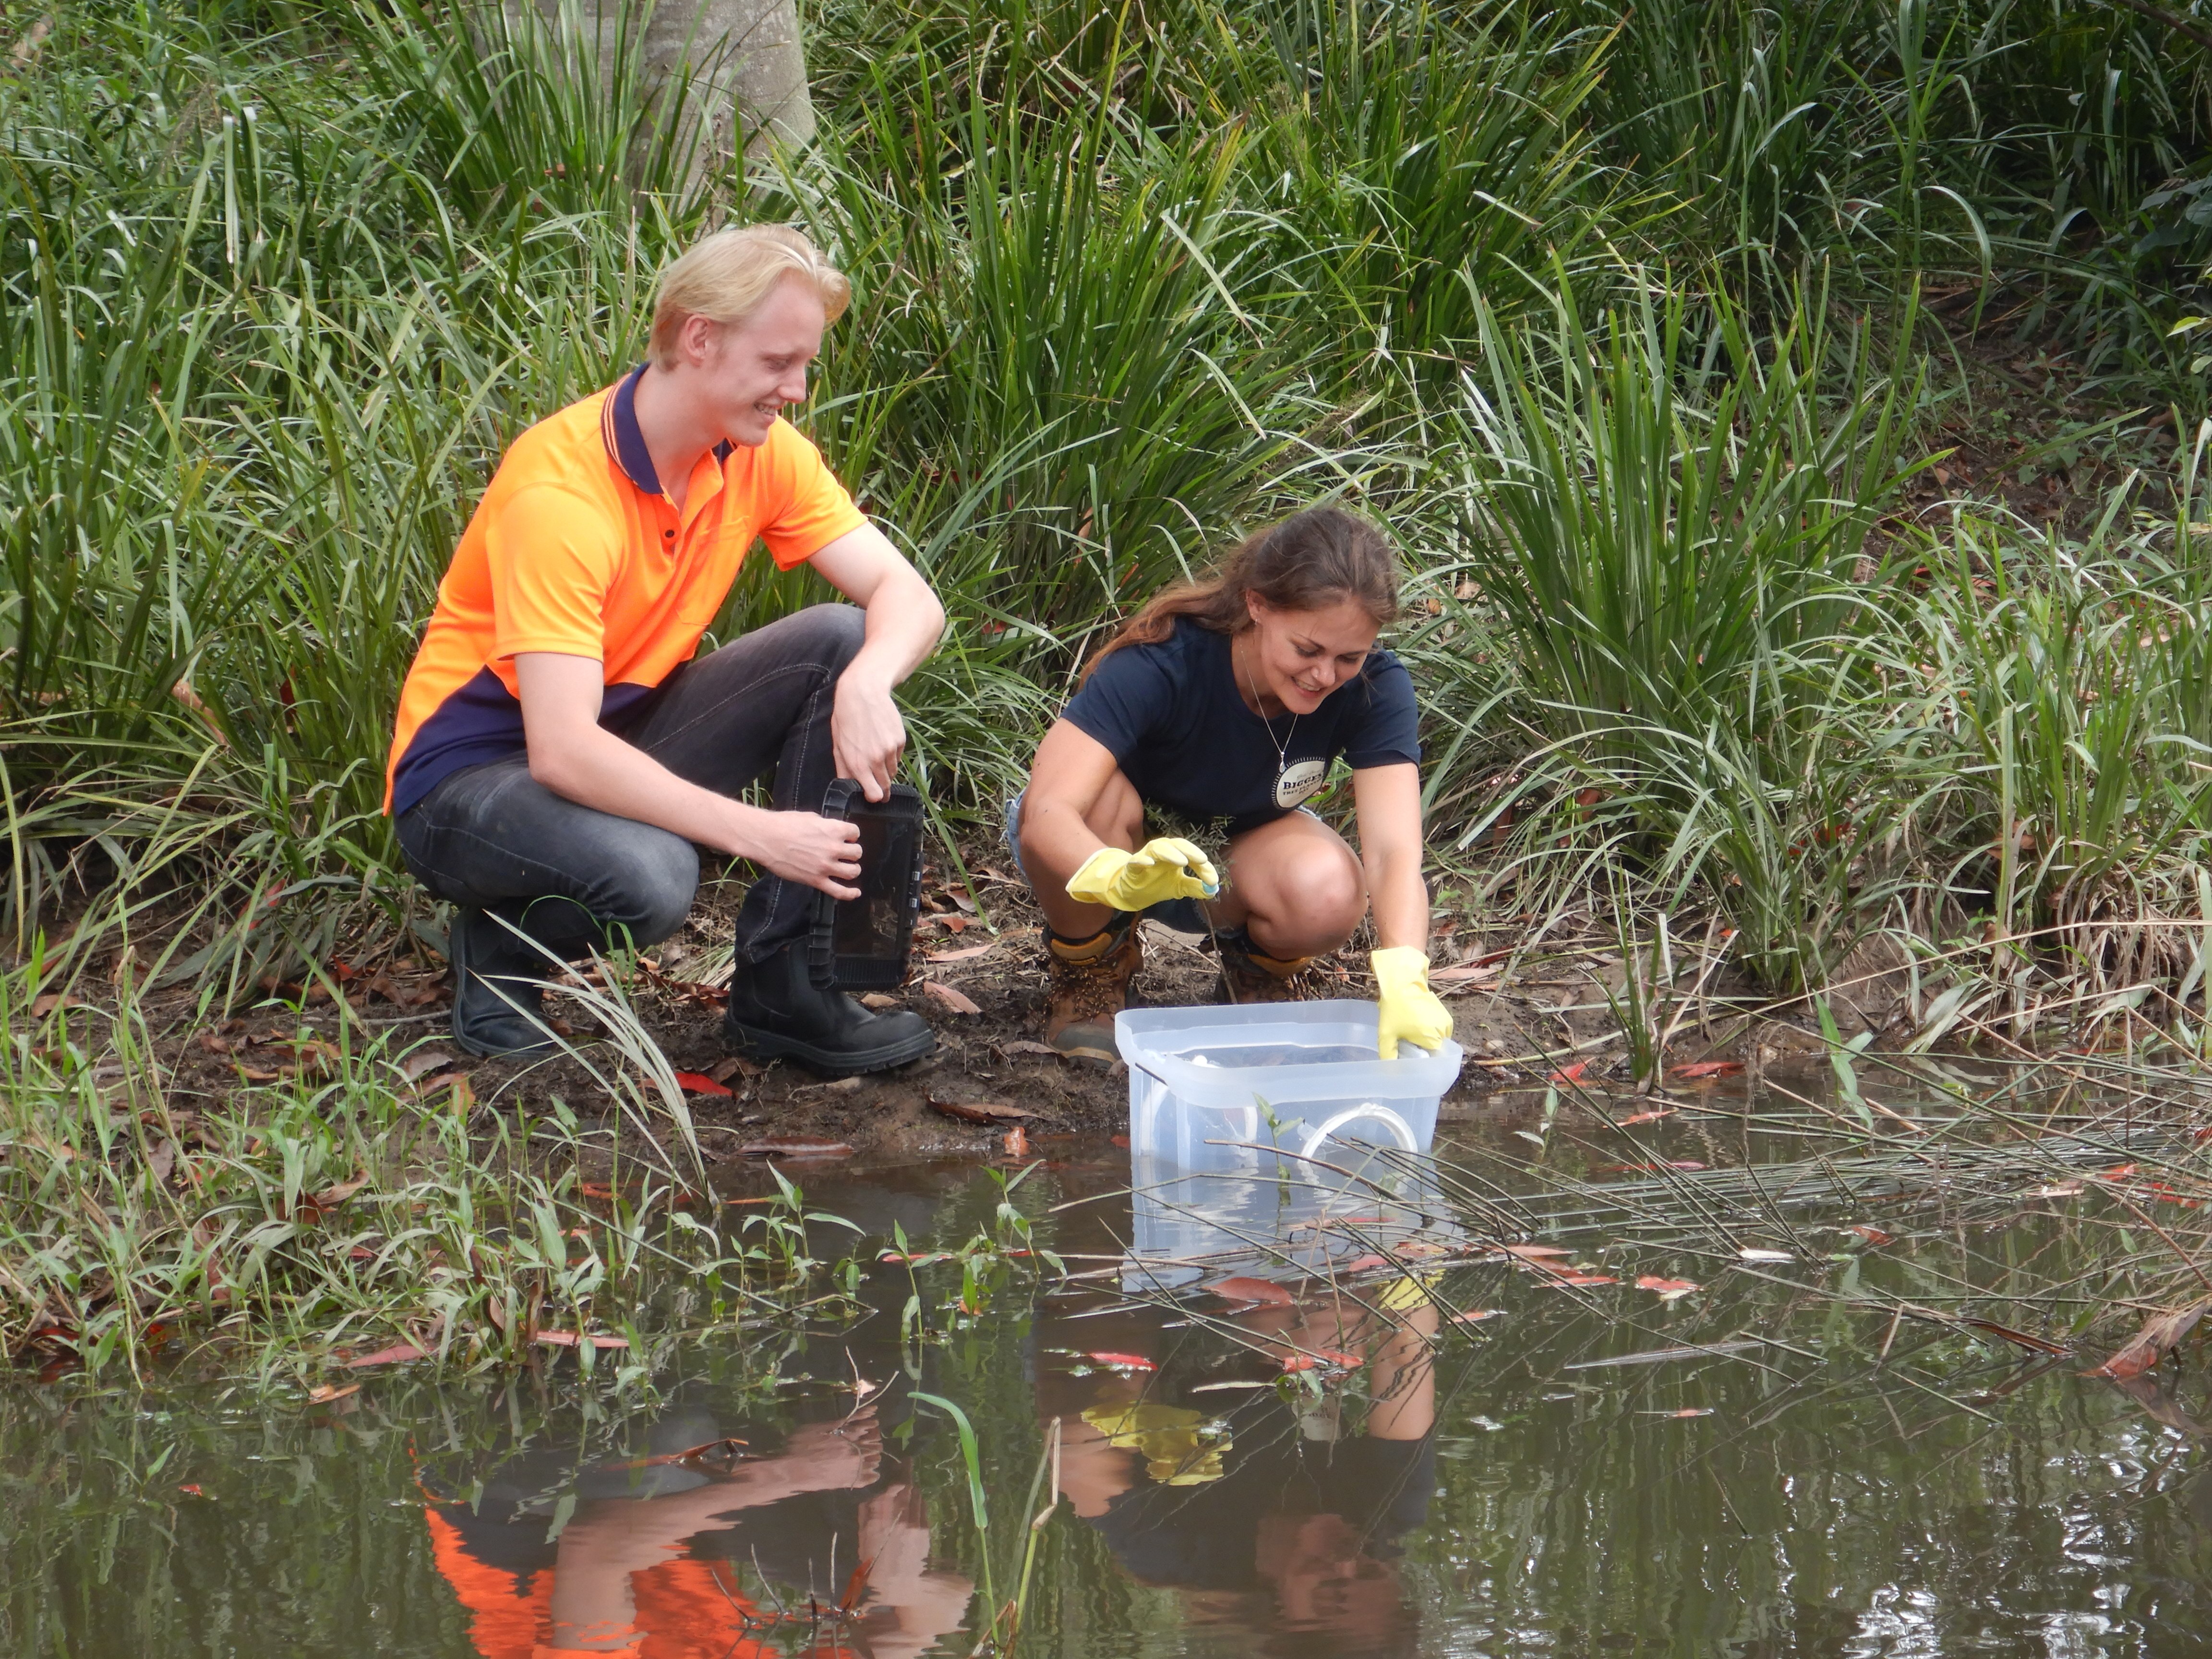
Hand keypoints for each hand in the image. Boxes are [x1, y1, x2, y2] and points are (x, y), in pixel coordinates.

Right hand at [746, 809, 861, 898]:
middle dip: (852, 852)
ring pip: (853, 871)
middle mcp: (833, 848)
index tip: (847, 837)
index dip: (851, 835)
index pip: (855, 833)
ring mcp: (826, 866)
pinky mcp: (816, 881)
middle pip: (857, 853)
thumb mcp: (810, 817)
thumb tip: (829, 829)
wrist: (766, 839)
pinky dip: (850, 894)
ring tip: (847, 868)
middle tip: (845, 853)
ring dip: (853, 869)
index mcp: (833, 830)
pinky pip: (839, 891)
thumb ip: (825, 825)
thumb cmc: (784, 824)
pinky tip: (856, 892)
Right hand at [781, 1410, 883, 1490]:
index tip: (870, 1424)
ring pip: (876, 1459)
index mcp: (849, 1436)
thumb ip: (842, 1420)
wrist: (793, 1471)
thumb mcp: (820, 1426)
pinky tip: (868, 1471)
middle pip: (876, 1443)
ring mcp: (854, 1468)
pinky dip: (872, 1474)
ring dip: (873, 1455)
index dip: (871, 1424)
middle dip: (873, 1439)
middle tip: (866, 1439)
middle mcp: (856, 1451)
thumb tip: (862, 1412)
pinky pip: (870, 1478)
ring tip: (865, 1455)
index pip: (870, 1426)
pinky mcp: (850, 1482)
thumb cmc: (801, 1446)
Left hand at [832, 668, 905, 802]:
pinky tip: (882, 741)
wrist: (863, 693)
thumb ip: (844, 769)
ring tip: (876, 754)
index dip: (874, 797)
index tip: (872, 794)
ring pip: (893, 770)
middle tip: (877, 781)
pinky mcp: (900, 740)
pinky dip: (892, 754)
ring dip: (886, 769)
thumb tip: (848, 785)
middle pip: (886, 785)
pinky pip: (898, 756)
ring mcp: (890, 750)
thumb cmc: (846, 718)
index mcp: (858, 764)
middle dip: (881, 786)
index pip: (874, 794)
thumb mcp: (838, 745)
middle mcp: (876, 760)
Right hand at [1066, 837, 1218, 911]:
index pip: (1191, 854)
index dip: (1203, 865)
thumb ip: (1196, 887)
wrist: (1131, 893)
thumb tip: (1214, 890)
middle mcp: (1161, 853)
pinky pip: (1135, 861)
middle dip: (1189, 850)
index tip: (1213, 880)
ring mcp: (1145, 858)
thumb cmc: (1156, 884)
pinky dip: (1142, 860)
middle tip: (1202, 860)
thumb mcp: (1179, 888)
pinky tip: (1150, 864)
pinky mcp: (1131, 867)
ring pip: (1157, 847)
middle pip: (1176, 844)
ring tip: (1182, 861)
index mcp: (1174, 855)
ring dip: (1170, 852)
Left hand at [1371, 947, 1451, 1058]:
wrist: (1401, 982)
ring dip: (1425, 1037)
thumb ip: (1388, 1055)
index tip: (1409, 1054)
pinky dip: (1428, 1028)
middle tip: (1406, 1041)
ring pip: (1436, 1038)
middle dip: (1422, 1047)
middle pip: (1434, 1048)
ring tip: (1409, 1029)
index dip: (1421, 1058)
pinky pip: (1437, 1028)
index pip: (1433, 1059)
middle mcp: (1444, 1031)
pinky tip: (1414, 1021)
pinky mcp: (1443, 1012)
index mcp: (1433, 1039)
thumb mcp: (1386, 1034)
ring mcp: (1445, 1020)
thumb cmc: (1394, 1009)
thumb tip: (1390, 1072)